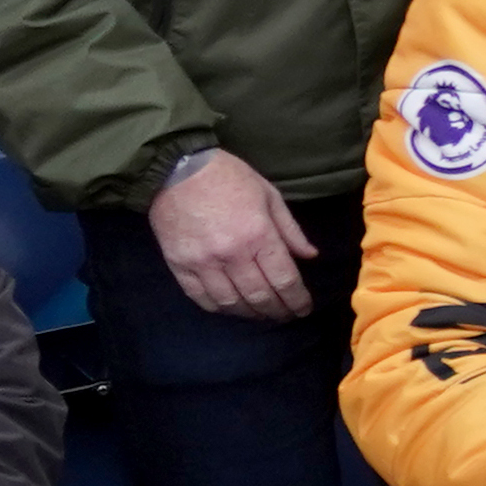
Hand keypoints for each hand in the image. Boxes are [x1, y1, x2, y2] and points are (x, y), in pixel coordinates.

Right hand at [148, 149, 317, 323]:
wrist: (175, 169)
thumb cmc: (229, 178)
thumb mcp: (269, 196)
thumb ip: (290, 230)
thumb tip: (310, 256)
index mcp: (259, 235)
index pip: (284, 280)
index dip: (297, 300)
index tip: (304, 309)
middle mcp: (232, 255)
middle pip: (260, 296)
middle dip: (277, 311)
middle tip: (285, 315)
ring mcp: (203, 263)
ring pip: (231, 303)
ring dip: (250, 313)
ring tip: (261, 314)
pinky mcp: (179, 265)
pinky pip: (200, 297)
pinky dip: (219, 308)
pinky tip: (230, 307)